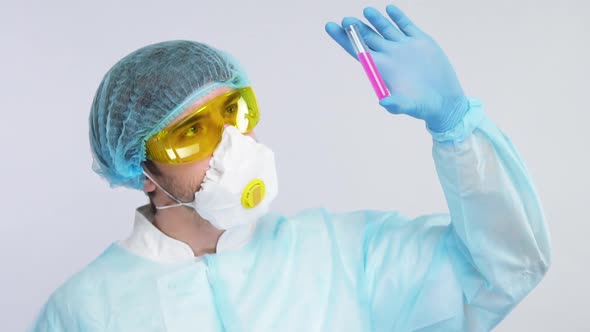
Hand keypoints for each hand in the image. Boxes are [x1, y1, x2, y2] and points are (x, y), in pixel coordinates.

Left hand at [325, 5, 469, 132]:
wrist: (444, 101)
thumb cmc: (422, 106)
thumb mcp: (408, 106)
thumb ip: (396, 104)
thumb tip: (384, 103)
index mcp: (382, 68)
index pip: (357, 50)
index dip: (343, 38)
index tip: (330, 26)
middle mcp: (390, 55)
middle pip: (368, 38)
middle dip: (356, 28)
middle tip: (347, 20)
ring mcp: (404, 47)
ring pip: (385, 29)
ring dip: (375, 19)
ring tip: (366, 10)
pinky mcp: (420, 41)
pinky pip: (406, 25)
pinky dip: (398, 17)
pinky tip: (390, 9)